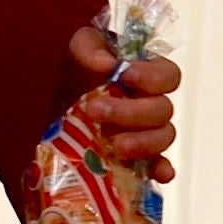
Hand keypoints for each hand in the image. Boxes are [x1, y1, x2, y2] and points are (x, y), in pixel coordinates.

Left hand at [64, 23, 179, 178]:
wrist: (54, 105)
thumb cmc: (73, 72)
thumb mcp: (75, 50)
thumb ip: (89, 49)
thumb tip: (107, 64)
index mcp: (145, 75)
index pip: (168, 75)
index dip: (153, 77)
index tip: (125, 75)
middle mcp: (150, 104)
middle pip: (163, 110)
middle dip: (131, 112)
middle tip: (95, 110)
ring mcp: (145, 133)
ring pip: (163, 138)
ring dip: (142, 142)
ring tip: (113, 145)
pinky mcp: (135, 158)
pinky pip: (157, 166)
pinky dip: (160, 170)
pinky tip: (157, 174)